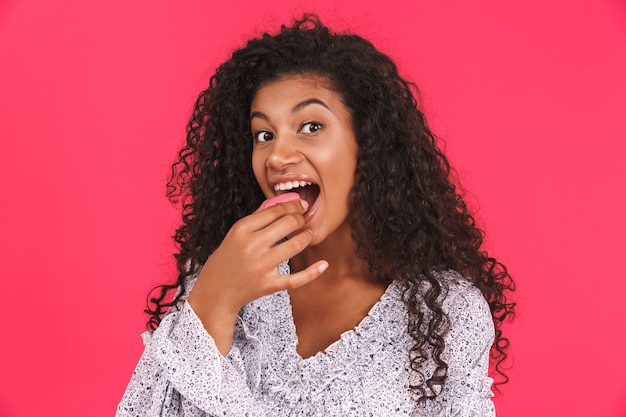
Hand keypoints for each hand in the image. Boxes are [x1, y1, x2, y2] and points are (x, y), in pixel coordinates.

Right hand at [187, 197, 327, 353]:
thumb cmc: (229, 257)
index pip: (276, 210)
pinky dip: (313, 272)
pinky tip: (323, 264)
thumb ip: (260, 214)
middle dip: (300, 219)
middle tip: (303, 220)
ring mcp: (260, 266)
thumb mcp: (238, 232)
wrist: (216, 290)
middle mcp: (252, 245)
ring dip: (307, 237)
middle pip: (288, 223)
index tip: (301, 205)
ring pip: (295, 245)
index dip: (293, 205)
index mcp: (242, 228)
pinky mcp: (268, 285)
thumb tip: (284, 198)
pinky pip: (296, 278)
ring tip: (308, 235)